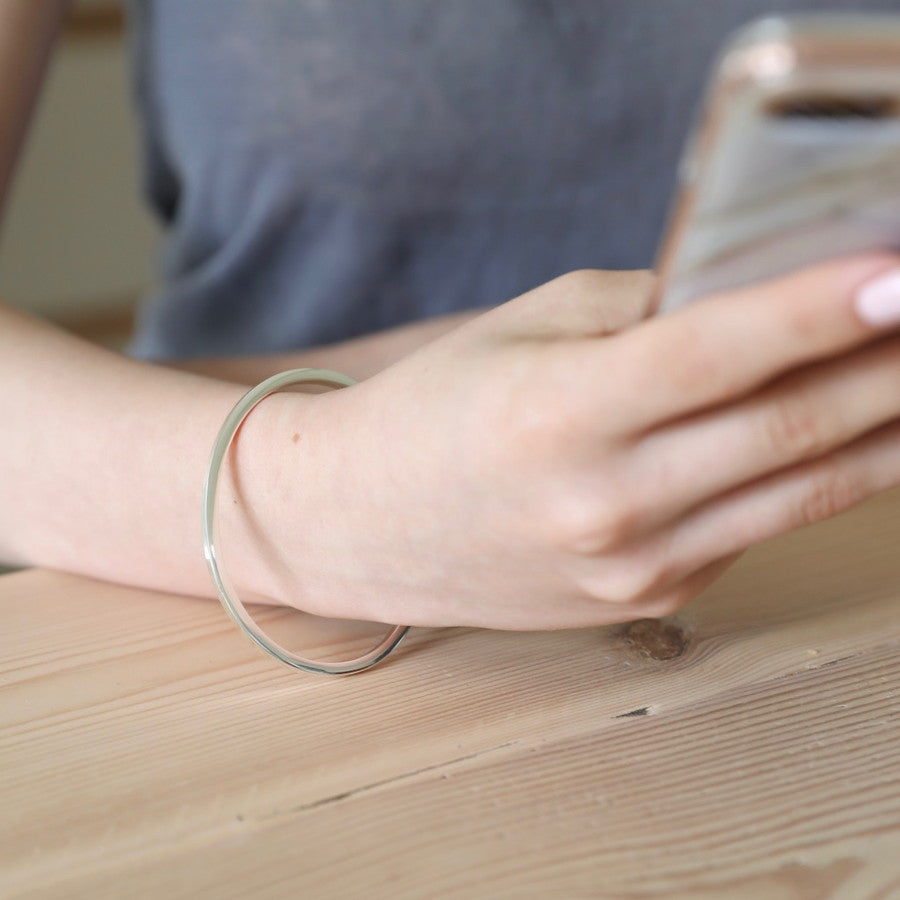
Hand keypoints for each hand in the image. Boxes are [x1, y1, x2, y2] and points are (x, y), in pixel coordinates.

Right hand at [246, 254, 899, 629]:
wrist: (362, 521)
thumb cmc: (433, 408)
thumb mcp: (526, 329)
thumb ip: (645, 310)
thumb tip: (757, 294)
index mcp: (559, 412)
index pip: (720, 352)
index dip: (822, 307)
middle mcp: (603, 503)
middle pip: (789, 428)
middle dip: (889, 368)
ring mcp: (633, 567)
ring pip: (798, 493)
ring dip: (883, 432)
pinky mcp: (647, 600)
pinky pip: (752, 530)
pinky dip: (804, 478)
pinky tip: (827, 438)